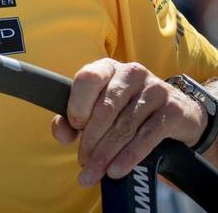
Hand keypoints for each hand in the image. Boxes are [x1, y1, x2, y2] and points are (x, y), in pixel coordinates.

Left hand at [51, 58, 207, 186]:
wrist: (177, 114)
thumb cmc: (127, 110)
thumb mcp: (98, 108)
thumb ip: (72, 120)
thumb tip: (62, 134)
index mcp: (108, 68)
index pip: (88, 78)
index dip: (78, 104)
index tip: (74, 127)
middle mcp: (132, 74)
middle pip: (105, 109)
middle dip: (90, 140)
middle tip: (82, 162)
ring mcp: (155, 90)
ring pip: (124, 127)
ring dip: (106, 154)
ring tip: (94, 172)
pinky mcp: (173, 111)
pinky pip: (146, 137)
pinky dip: (129, 157)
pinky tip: (116, 170)